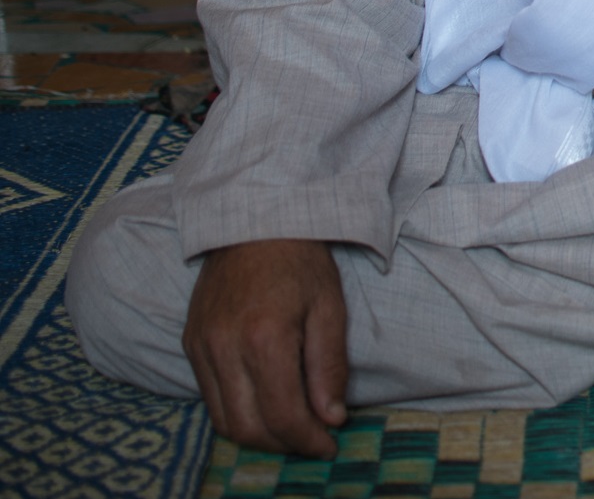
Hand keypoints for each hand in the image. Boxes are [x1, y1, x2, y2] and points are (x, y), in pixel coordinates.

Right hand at [182, 239, 348, 456]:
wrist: (254, 219)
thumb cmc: (301, 259)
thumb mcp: (329, 307)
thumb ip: (330, 367)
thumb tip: (331, 419)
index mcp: (264, 337)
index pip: (282, 415)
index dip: (307, 440)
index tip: (329, 445)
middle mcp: (224, 347)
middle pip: (248, 427)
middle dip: (283, 445)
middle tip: (312, 440)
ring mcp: (201, 346)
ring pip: (223, 419)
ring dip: (258, 435)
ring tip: (291, 428)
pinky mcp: (190, 343)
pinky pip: (209, 397)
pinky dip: (236, 413)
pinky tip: (263, 405)